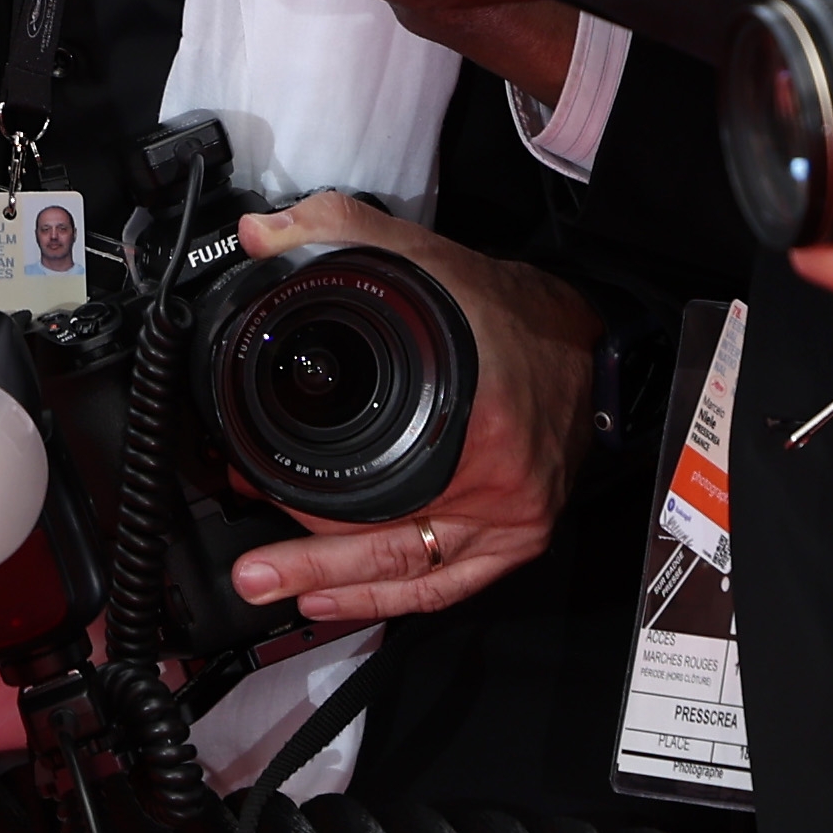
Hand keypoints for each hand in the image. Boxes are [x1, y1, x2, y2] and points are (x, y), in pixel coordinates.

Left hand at [222, 193, 597, 625]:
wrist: (582, 339)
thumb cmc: (508, 310)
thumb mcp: (422, 257)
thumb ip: (336, 231)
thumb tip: (261, 236)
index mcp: (476, 431)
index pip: (374, 487)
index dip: (302, 495)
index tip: (250, 487)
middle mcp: (499, 492)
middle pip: (389, 547)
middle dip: (310, 561)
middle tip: (254, 572)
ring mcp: (512, 523)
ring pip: (413, 575)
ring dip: (343, 588)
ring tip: (281, 590)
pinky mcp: (518, 536)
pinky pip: (448, 584)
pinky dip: (392, 596)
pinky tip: (340, 601)